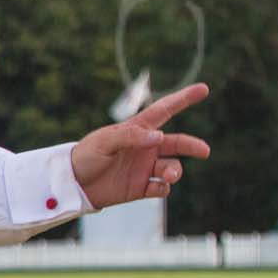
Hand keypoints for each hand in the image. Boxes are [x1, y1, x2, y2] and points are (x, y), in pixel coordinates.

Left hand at [71, 83, 212, 209]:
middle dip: (192, 146)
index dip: (184, 98)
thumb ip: (131, 137)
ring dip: (175, 171)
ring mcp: (145, 168)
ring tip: (168, 176)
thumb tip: (160, 137)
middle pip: (177, 143)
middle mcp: (146, 147)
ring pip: (172, 167)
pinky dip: (163, 188)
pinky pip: (161, 188)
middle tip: (205, 151)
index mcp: (138, 130)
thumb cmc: (86, 156)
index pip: (165, 110)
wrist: (72, 185)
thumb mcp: (104, 141)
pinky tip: (154, 188)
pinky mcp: (142, 187)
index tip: (204, 89)